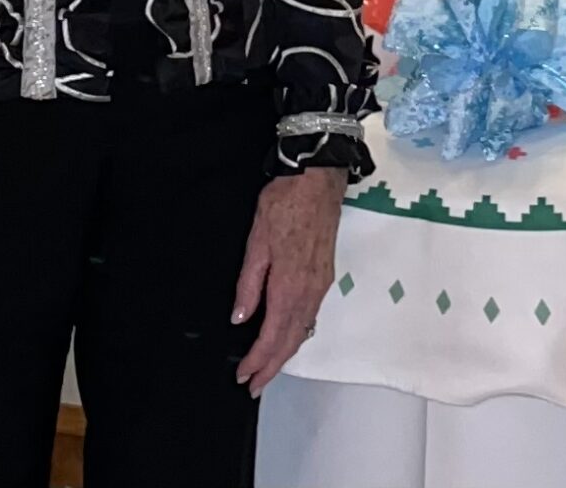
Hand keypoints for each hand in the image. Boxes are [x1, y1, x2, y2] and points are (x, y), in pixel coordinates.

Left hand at [232, 168, 347, 397]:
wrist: (318, 180)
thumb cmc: (283, 205)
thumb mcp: (257, 242)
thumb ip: (248, 284)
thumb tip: (240, 319)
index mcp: (289, 287)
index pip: (272, 336)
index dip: (257, 360)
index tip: (242, 376)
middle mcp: (309, 292)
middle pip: (292, 341)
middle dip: (272, 367)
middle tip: (254, 385)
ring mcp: (321, 284)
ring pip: (303, 330)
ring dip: (285, 353)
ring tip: (268, 368)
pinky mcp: (326, 275)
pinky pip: (311, 316)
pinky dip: (297, 334)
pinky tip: (288, 335)